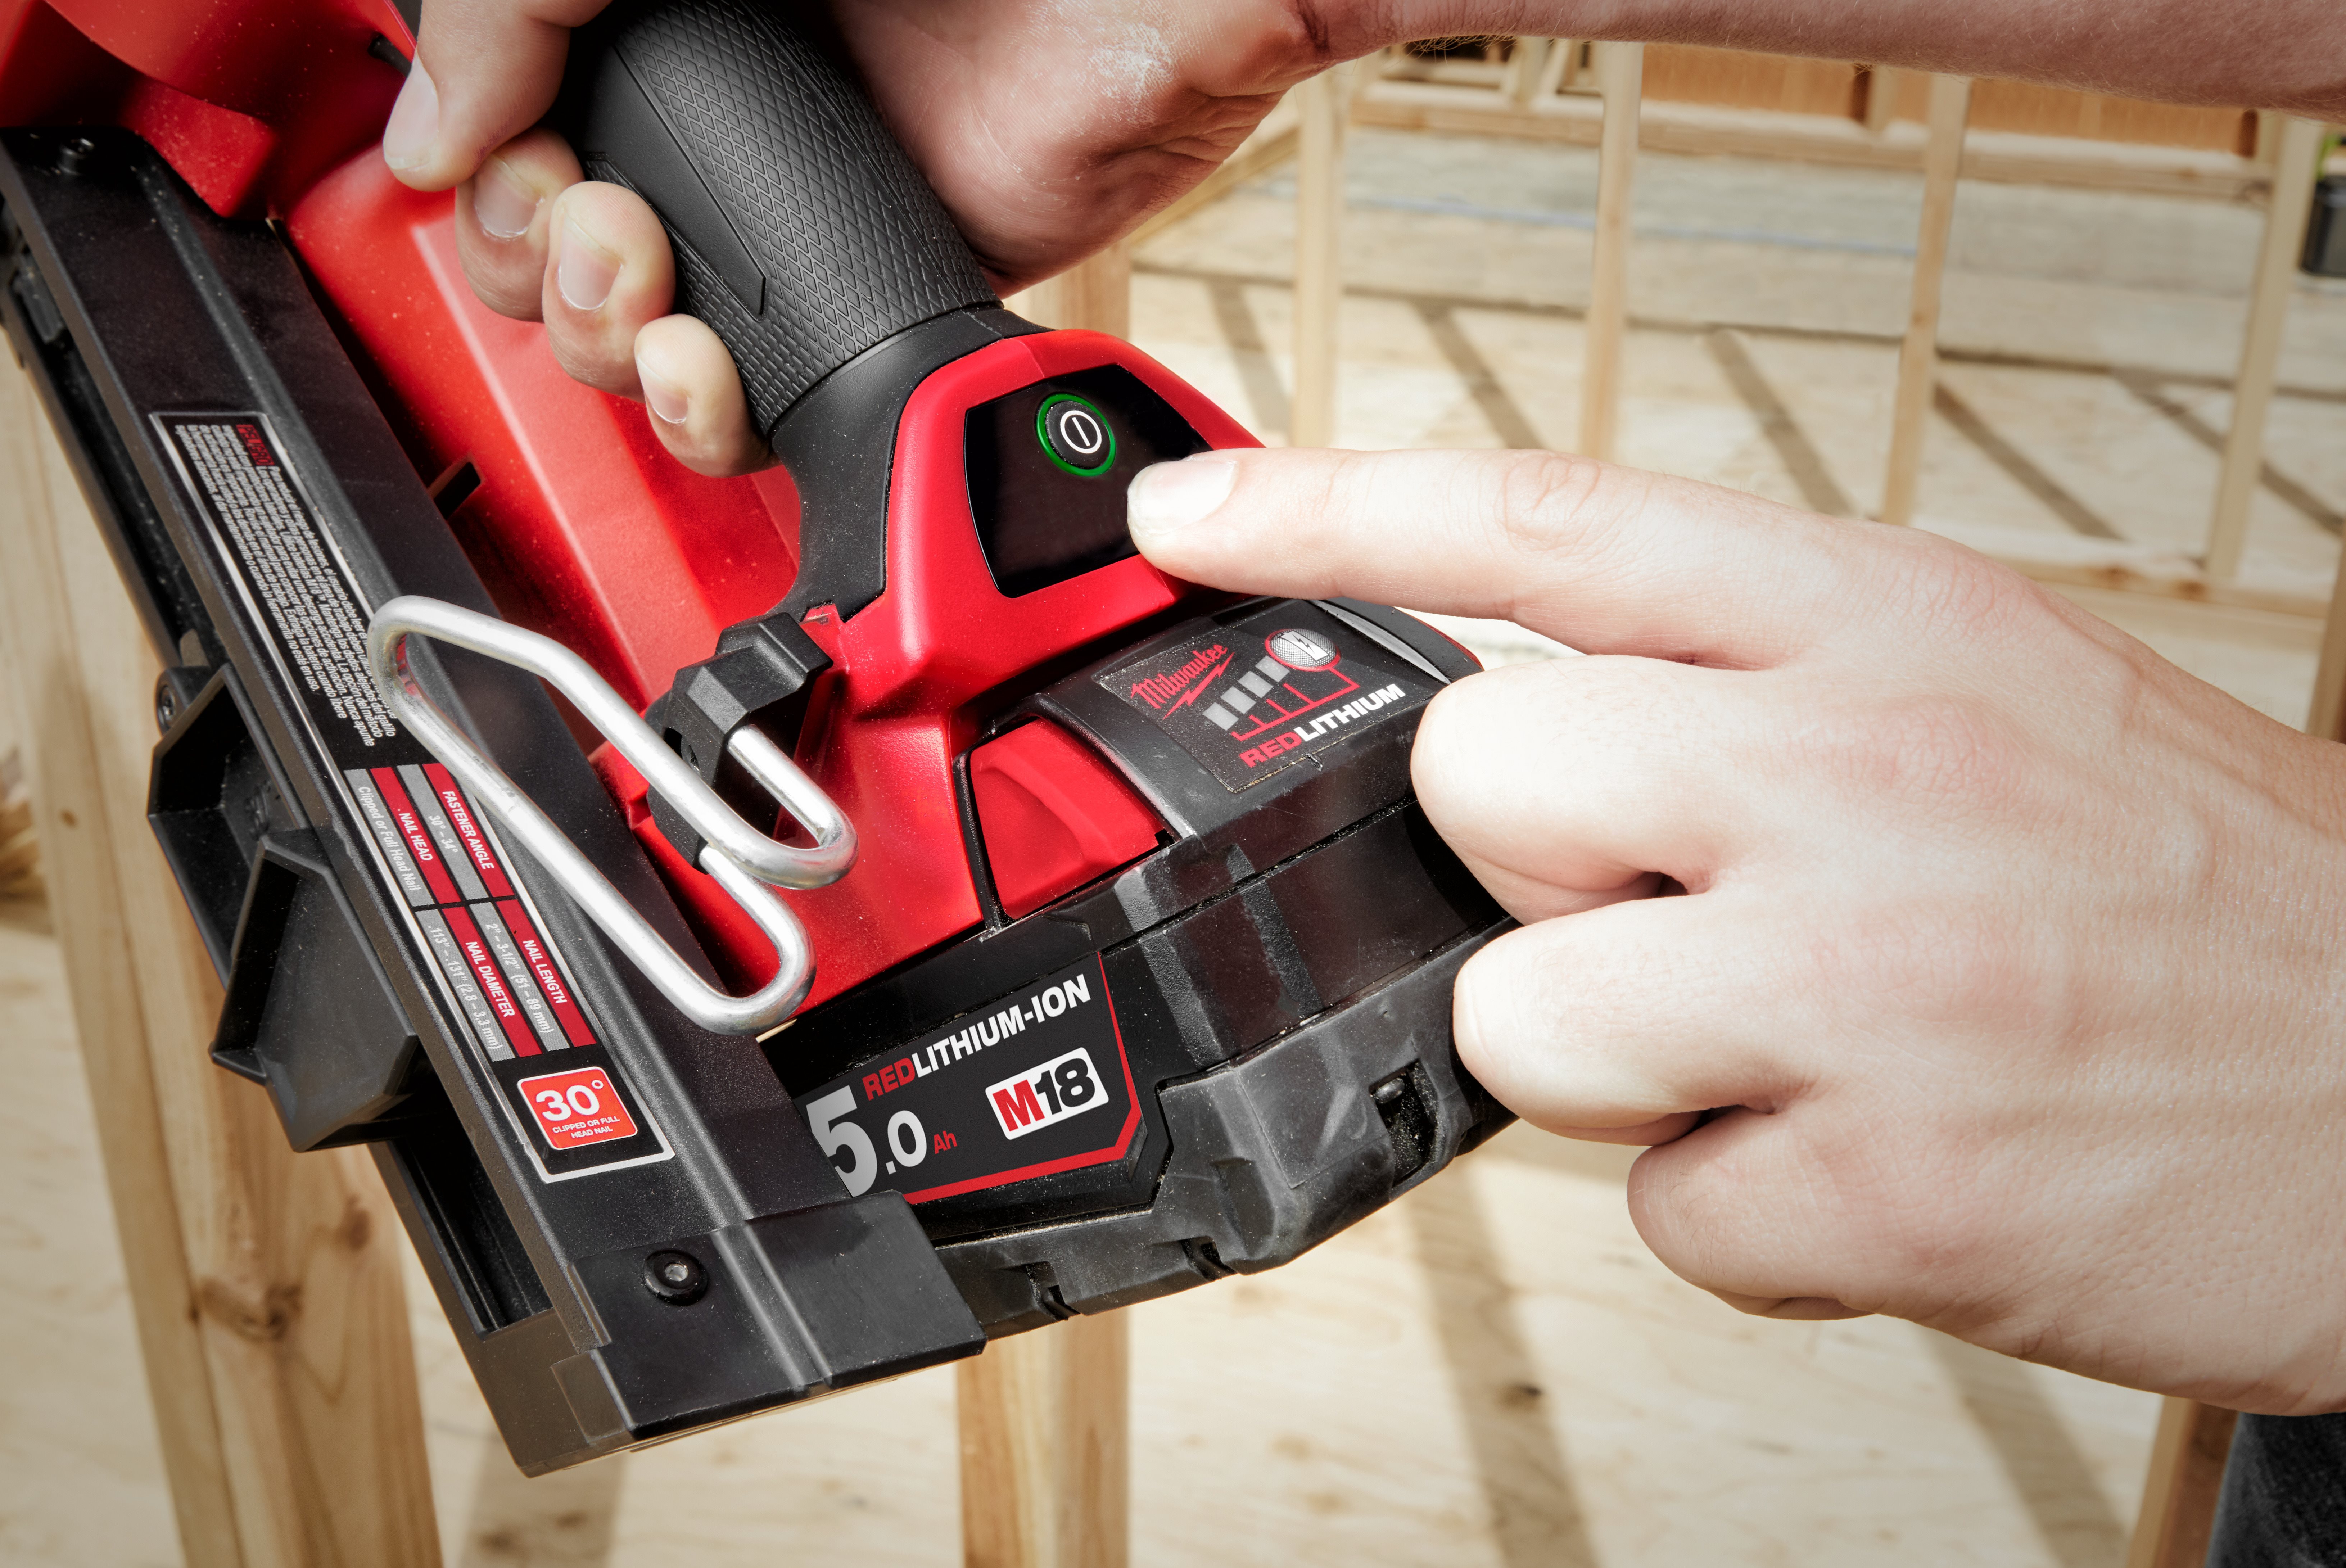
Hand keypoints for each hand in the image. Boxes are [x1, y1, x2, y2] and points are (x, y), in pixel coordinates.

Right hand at [377, 0, 1326, 474]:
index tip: (509, 165)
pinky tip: (718, 373)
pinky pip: (761, 400)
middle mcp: (720, 115)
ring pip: (638, 341)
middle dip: (543, 267)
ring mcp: (795, 217)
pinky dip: (717, 413)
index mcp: (666, 21)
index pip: (505, 126)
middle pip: (546, 248)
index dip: (478, 171)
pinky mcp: (875, 295)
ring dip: (615, 351)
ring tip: (661, 309)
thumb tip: (425, 141)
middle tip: (608, 236)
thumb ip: (523, 2)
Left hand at [1127, 446, 2345, 1414]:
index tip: (1191, 519)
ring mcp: (1865, 980)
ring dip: (1622, 1057)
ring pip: (1519, 1017)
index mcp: (1881, 625)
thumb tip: (1526, 713)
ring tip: (1783, 1048)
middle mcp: (1856, 770)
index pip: (1540, 522)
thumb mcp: (1983, 689)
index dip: (1327, 509)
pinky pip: (1658, 1207)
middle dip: (1528, 872)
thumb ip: (1747, 677)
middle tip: (1679, 907)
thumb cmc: (2182, 889)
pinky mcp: (1881, 1183)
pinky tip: (1869, 1157)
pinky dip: (1743, 1209)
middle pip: (1474, 782)